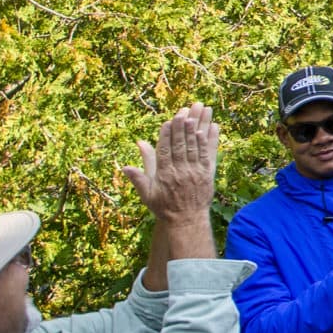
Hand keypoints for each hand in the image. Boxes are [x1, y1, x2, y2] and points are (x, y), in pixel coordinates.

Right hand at [122, 104, 219, 221]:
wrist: (186, 221)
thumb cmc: (164, 207)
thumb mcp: (147, 194)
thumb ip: (138, 177)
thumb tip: (124, 166)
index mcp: (164, 175)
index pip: (164, 150)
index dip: (166, 135)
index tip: (168, 121)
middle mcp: (180, 172)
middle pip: (180, 146)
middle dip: (181, 128)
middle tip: (183, 111)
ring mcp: (195, 173)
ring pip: (194, 147)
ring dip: (195, 129)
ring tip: (196, 114)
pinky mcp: (207, 175)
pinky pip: (208, 155)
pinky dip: (208, 142)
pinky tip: (207, 129)